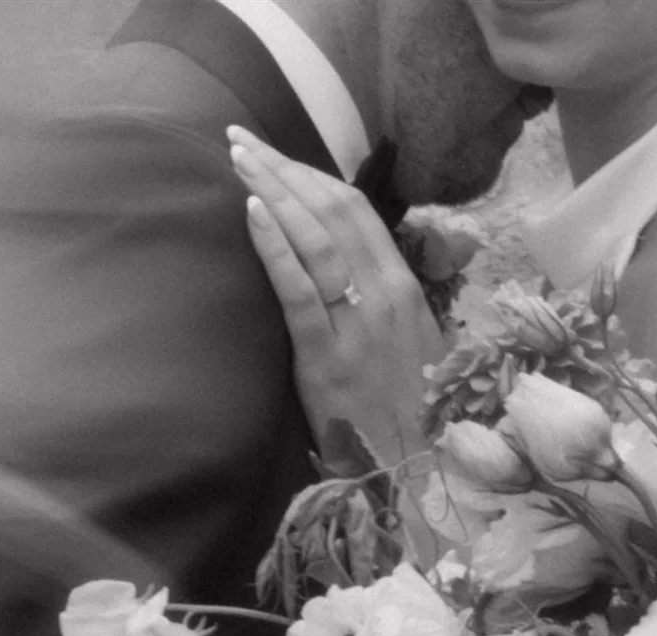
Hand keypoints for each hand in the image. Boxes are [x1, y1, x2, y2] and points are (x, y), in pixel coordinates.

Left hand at [228, 125, 445, 466]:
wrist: (419, 476)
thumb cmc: (411, 418)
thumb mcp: (413, 350)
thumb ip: (384, 308)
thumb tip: (350, 273)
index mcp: (405, 290)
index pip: (358, 213)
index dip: (313, 177)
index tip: (277, 155)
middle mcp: (386, 296)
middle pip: (333, 211)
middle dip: (284, 169)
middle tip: (241, 139)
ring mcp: (359, 325)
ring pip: (315, 238)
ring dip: (273, 190)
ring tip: (237, 158)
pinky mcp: (329, 358)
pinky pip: (300, 290)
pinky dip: (275, 245)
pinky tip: (252, 211)